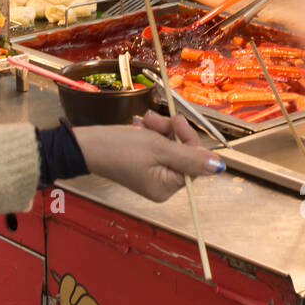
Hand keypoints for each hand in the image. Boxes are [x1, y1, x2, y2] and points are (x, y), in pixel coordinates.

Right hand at [73, 111, 222, 202]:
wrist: (86, 145)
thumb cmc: (119, 147)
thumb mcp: (159, 148)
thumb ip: (190, 158)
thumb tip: (219, 167)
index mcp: (167, 187)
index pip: (195, 161)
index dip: (188, 139)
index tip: (176, 120)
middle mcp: (162, 185)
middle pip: (183, 153)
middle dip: (171, 132)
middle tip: (155, 118)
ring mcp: (153, 175)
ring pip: (171, 145)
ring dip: (161, 128)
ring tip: (144, 120)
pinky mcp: (144, 164)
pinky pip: (158, 146)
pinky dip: (152, 133)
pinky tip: (140, 125)